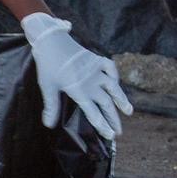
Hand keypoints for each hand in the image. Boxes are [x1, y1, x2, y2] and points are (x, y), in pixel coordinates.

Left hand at [21, 13, 131, 140]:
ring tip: (129, 111)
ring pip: (113, 87)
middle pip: (107, 104)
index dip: (103, 126)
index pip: (94, 113)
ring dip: (121, 100)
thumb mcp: (47, 86)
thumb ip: (51, 106)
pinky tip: (116, 82)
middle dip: (113, 119)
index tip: (110, 136)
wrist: (52, 40)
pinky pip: (110, 67)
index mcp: (80, 91)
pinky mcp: (96, 59)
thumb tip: (48, 125)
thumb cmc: (48, 64)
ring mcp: (96, 70)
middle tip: (119, 132)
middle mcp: (92, 82)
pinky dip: (114, 74)